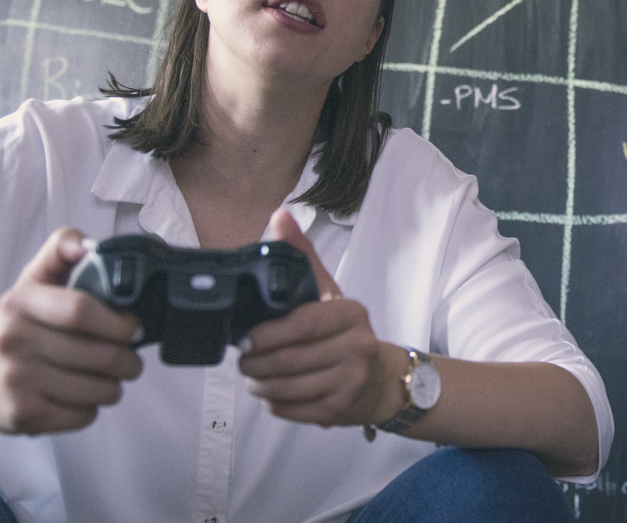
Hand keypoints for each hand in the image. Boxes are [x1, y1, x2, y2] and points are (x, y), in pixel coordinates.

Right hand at [0, 228, 142, 432]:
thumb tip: (86, 244)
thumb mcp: (32, 283)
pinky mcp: (23, 415)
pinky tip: (80, 397)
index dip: (119, 322)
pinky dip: (92, 409)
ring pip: (98, 389)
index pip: (81, 310)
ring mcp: (16, 380)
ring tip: (107, 379)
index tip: (131, 328)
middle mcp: (14, 340)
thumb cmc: (17, 328)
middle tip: (129, 361)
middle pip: (100, 355)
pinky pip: (82, 415)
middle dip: (128, 361)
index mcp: (20, 302)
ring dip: (114, 387)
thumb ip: (59, 253)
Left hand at [238, 209, 405, 426]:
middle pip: (288, 360)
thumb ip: (302, 257)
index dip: (267, 334)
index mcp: (351, 313)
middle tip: (244, 360)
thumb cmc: (347, 334)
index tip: (245, 338)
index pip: (302, 324)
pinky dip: (275, 404)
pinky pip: (294, 410)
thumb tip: (280, 216)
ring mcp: (351, 380)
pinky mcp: (342, 409)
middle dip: (255, 363)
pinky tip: (272, 395)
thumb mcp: (329, 294)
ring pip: (286, 388)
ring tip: (253, 377)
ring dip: (259, 385)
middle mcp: (358, 346)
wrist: (382, 380)